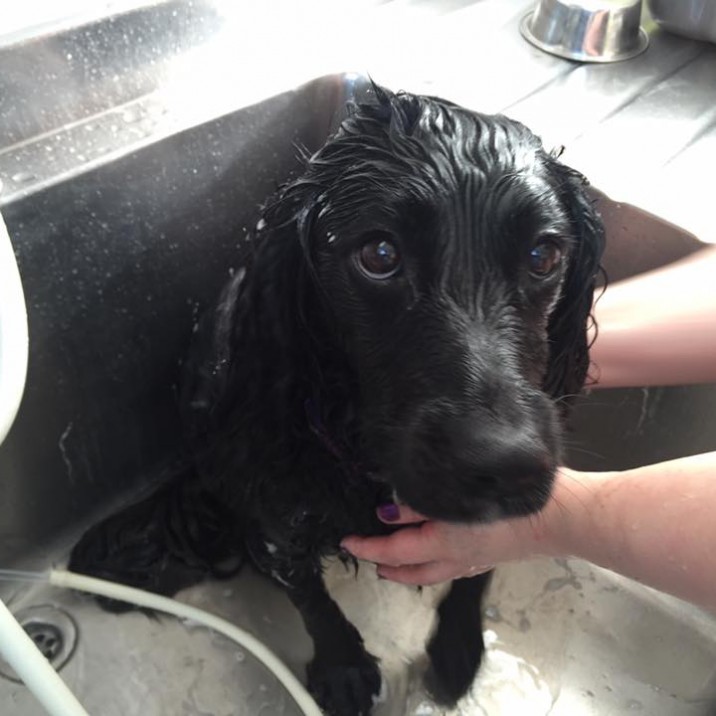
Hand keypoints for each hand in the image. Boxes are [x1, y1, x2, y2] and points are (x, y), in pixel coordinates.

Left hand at [341, 503, 546, 584]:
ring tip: (397, 561)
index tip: (347, 541)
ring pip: (432, 571)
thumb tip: (388, 510)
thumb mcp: (456, 496)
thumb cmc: (506, 500)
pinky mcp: (490, 555)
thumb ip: (419, 502)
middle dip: (389, 567)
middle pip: (412, 570)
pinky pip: (452, 565)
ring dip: (410, 568)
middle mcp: (454, 558)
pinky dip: (435, 562)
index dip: (368, 547)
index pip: (394, 550)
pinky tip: (440, 550)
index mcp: (442, 543)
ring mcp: (474, 560)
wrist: (557, 516)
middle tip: (372, 559)